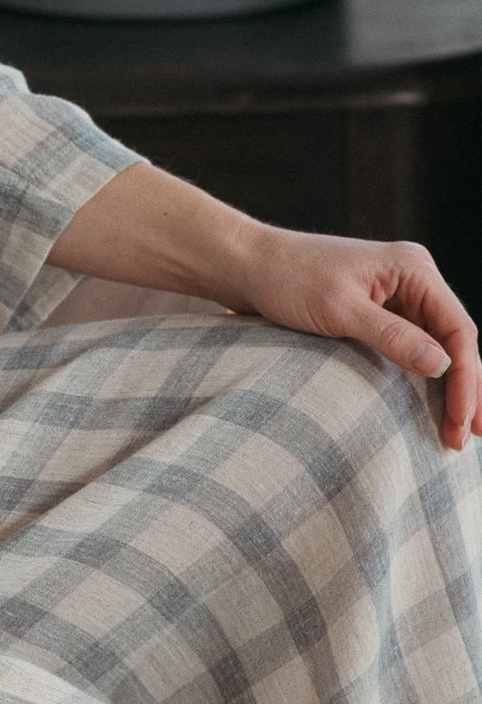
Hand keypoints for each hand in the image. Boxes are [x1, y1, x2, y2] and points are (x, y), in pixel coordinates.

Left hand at [229, 224, 479, 452]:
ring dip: (448, 386)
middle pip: (454, 340)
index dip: (466, 379)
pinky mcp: (379, 308)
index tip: (460, 421)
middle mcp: (411, 276)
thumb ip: (391, 336)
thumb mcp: (338, 309)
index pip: (457, 330)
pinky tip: (429, 404)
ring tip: (453, 431)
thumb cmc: (286, 278)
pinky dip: (424, 375)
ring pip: (438, 346)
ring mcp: (397, 292)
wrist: (245, 264)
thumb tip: (443, 366)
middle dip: (464, 390)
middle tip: (464, 439)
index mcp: (411, 267)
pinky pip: (414, 345)